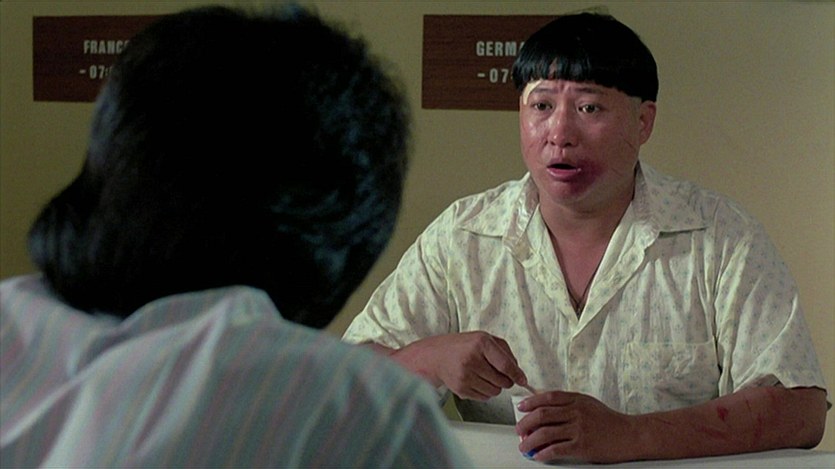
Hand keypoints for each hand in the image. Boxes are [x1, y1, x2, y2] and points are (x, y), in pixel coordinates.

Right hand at [391, 331, 527, 399]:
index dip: (517, 375)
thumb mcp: (484, 339)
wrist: (436, 356)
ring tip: (484, 376)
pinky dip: (484, 392)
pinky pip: (484, 398)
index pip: (505, 365)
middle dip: (505, 380)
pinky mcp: (461, 389)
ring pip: (495, 392)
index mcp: (481, 343)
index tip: (523, 380)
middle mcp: (472, 359)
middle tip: (498, 374)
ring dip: (495, 387)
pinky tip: (475, 381)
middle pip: (502, 381)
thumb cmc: (463, 346)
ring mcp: (465, 375)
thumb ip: (504, 351)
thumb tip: (518, 372)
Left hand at [515, 390, 638, 463]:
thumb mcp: (588, 404)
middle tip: (519, 430)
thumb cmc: (609, 421)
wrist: (630, 435)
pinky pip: (556, 449)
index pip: (548, 397)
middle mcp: (576, 412)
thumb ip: (569, 403)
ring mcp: (579, 429)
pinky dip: (543, 453)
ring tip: (524, 446)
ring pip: (546, 433)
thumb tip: (544, 409)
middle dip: (525, 423)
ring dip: (530, 441)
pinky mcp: (582, 446)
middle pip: (542, 414)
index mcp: (577, 400)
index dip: (531, 402)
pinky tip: (538, 456)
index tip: (521, 408)